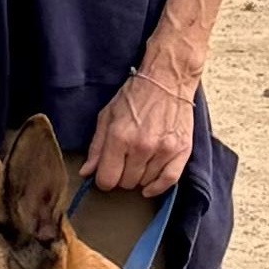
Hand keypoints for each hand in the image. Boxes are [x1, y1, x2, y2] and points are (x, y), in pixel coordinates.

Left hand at [86, 67, 195, 196]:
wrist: (167, 81)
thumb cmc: (134, 97)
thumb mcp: (107, 116)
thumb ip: (96, 146)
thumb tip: (86, 172)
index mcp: (119, 137)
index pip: (107, 179)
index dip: (103, 179)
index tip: (105, 174)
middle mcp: (142, 147)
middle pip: (126, 183)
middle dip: (121, 176)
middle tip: (123, 162)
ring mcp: (163, 150)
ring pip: (145, 182)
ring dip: (139, 177)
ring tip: (138, 161)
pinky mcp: (181, 150)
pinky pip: (169, 181)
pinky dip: (158, 187)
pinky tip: (149, 186)